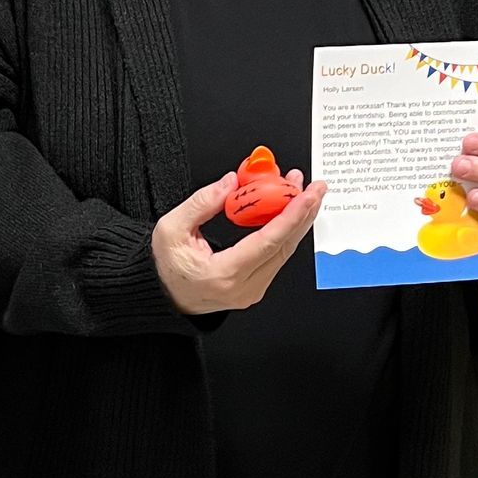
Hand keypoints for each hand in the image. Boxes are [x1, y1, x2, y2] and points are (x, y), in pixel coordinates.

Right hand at [152, 173, 324, 313]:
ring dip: (296, 220)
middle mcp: (243, 288)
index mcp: (224, 275)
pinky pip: (277, 256)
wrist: (163, 295)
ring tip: (301, 192)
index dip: (292, 216)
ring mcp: (252, 291)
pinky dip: (285, 231)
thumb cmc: (165, 267)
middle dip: (303, 213)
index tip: (307, 195)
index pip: (268, 243)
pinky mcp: (255, 287)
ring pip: (284, 252)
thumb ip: (203, 203)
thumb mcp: (172, 228)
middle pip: (284, 247)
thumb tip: (231, 183)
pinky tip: (288, 212)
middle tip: (315, 187)